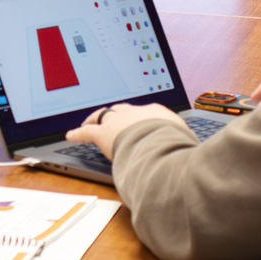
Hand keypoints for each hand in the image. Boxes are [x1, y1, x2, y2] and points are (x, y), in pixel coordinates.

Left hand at [66, 103, 186, 160]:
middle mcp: (135, 112)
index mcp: (155, 112)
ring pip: (102, 116)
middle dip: (115, 113)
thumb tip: (190, 150)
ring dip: (95, 119)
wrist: (161, 143)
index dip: (139, 119)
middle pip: (121, 109)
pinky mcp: (103, 134)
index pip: (144, 113)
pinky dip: (77, 133)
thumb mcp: (186, 140)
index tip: (138, 122)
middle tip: (111, 118)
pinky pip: (87, 132)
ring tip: (88, 122)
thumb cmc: (176, 144)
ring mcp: (117, 121)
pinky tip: (70, 135)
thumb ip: (183, 142)